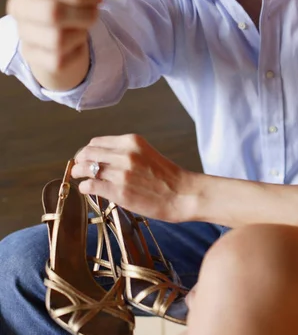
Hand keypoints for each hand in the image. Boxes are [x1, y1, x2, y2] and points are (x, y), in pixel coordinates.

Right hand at [6, 0, 101, 88]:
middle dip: (83, 14)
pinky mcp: (32, 56)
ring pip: (58, 38)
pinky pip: (60, 58)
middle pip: (52, 12)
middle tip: (96, 12)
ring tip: (84, 25)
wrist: (52, 28)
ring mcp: (23, 33)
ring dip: (80, 32)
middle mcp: (18, 6)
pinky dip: (76, 50)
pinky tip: (76, 41)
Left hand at [72, 133, 193, 222]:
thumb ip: (125, 153)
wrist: (183, 194)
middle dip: (80, 160)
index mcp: (131, 141)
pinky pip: (90, 185)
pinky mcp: (119, 192)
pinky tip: (87, 189)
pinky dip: (84, 187)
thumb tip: (102, 159)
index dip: (88, 150)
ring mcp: (121, 173)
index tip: (86, 157)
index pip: (97, 142)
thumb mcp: (146, 153)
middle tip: (78, 168)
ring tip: (79, 177)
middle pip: (88, 153)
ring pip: (86, 168)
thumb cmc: (167, 176)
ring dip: (79, 173)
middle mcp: (124, 154)